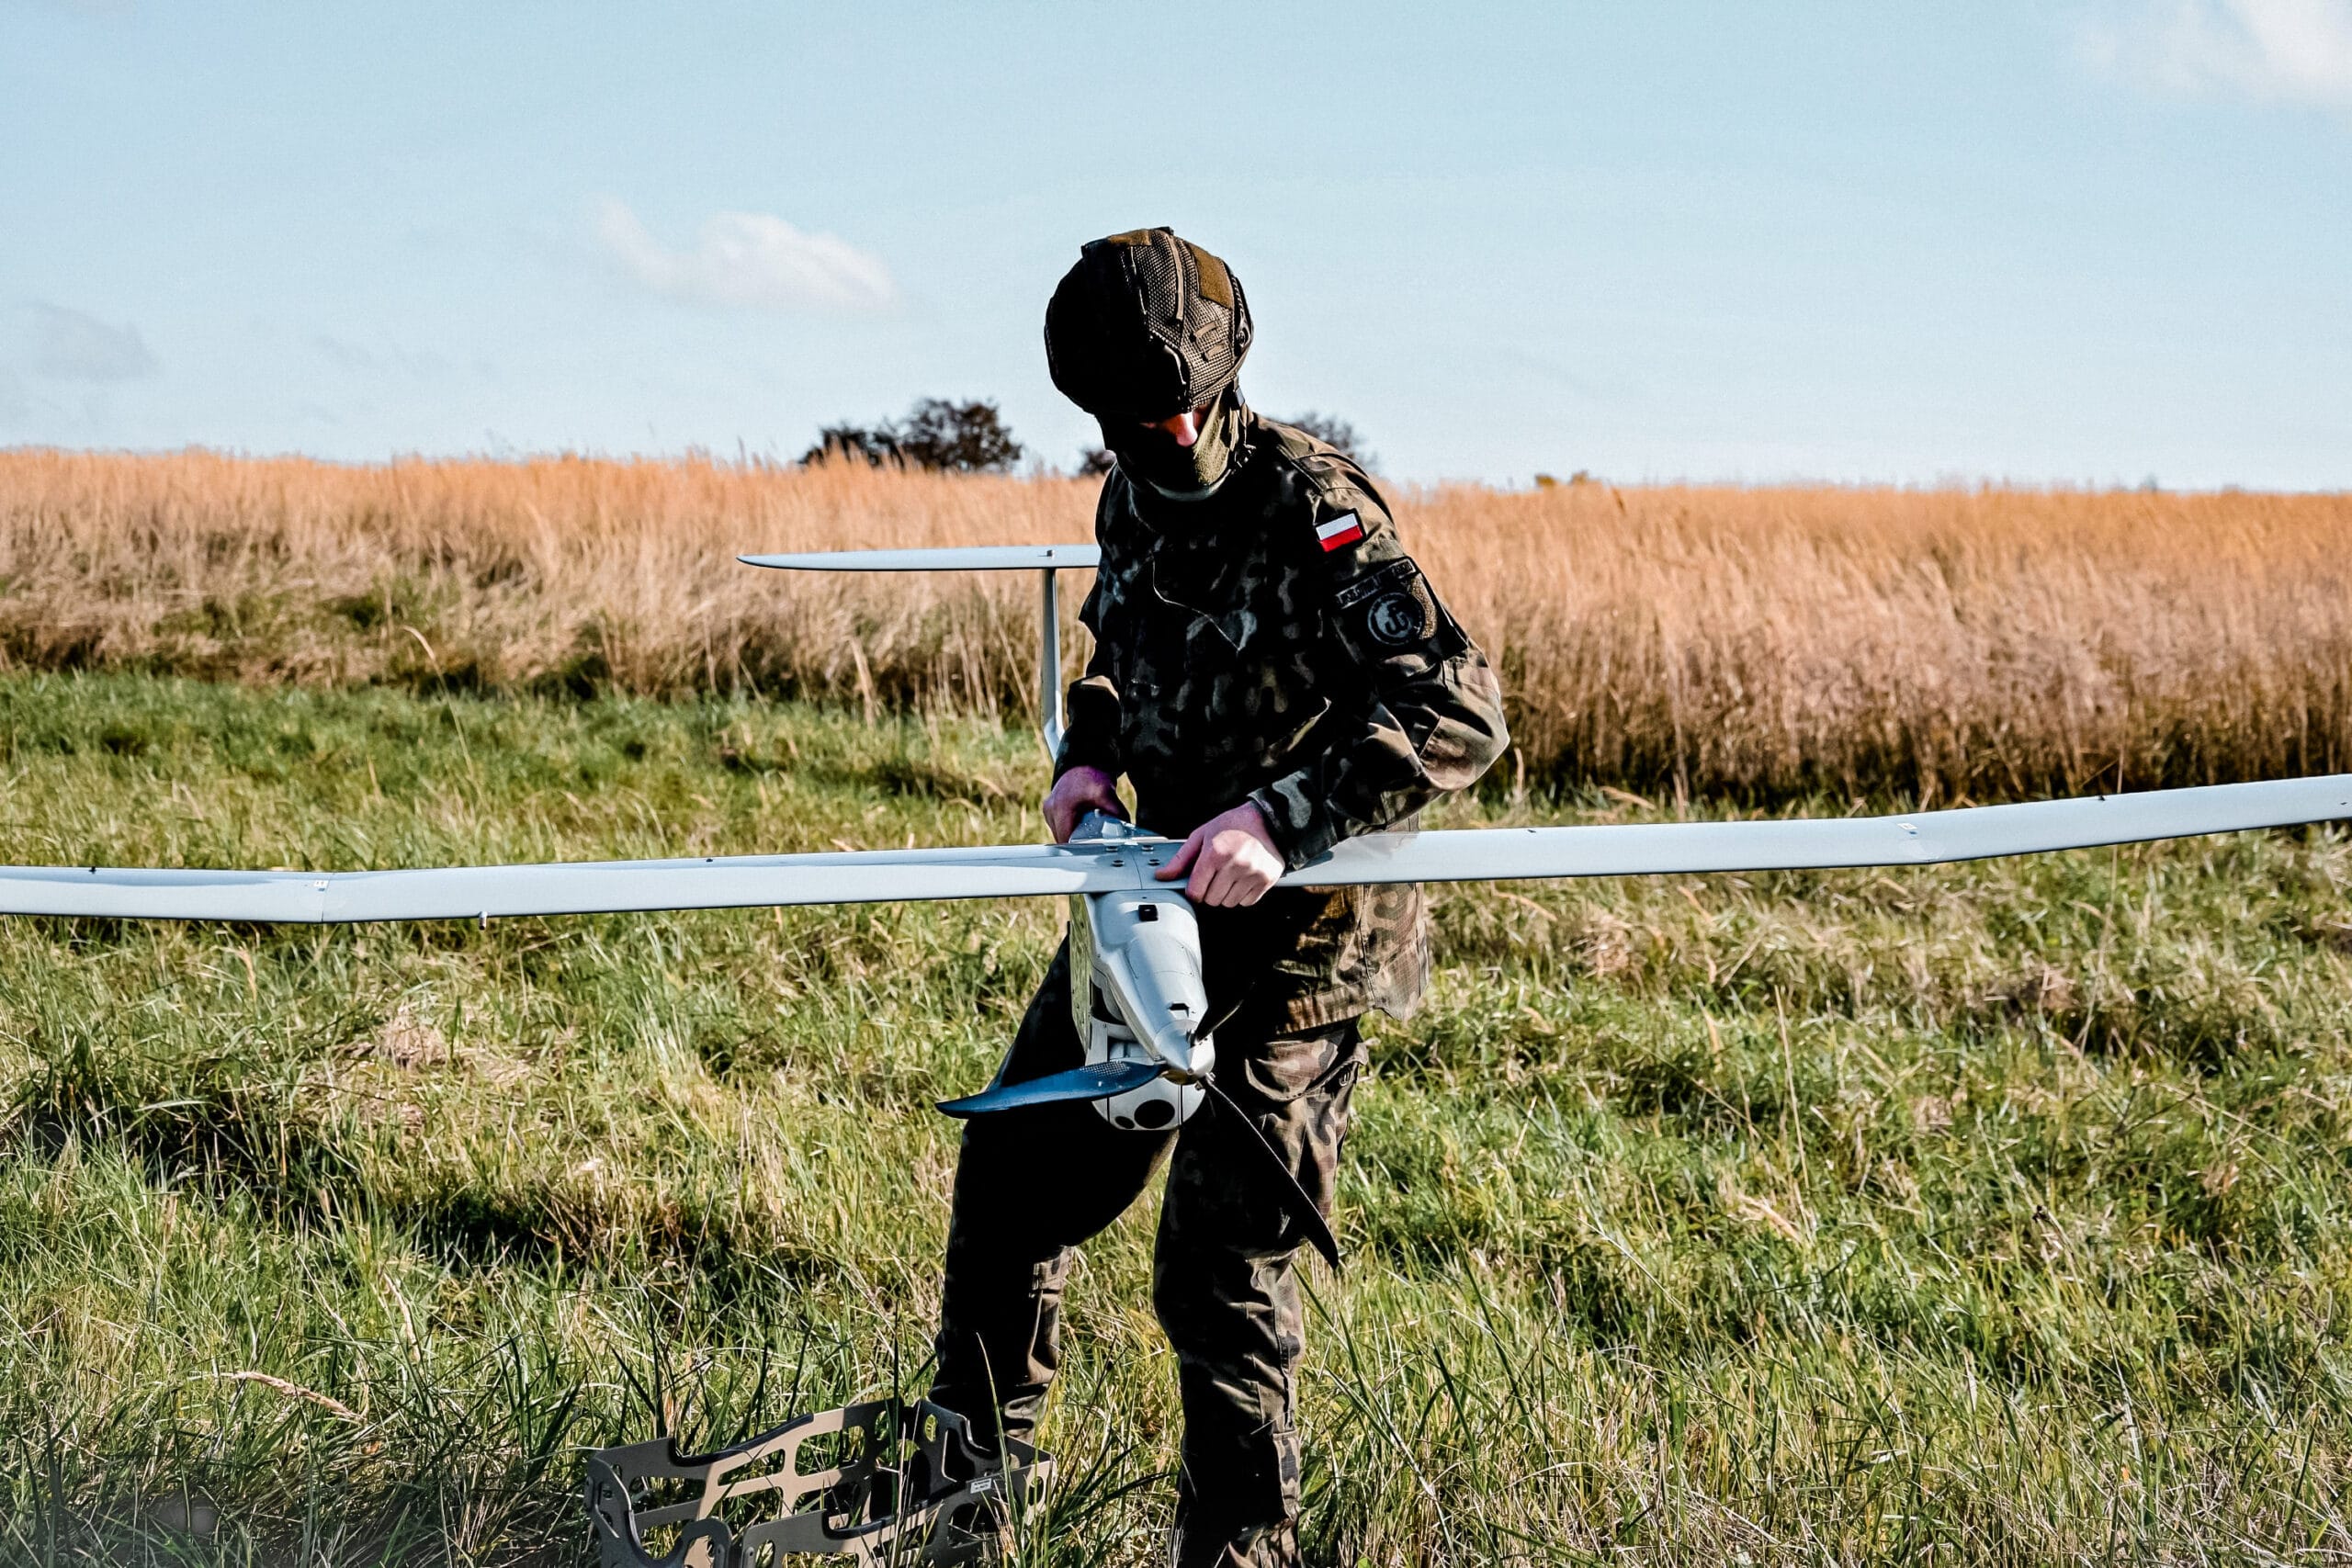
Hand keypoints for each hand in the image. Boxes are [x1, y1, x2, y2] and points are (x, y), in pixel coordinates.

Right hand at [1043, 765, 1124, 843]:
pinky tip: (1079, 828)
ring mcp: (1048, 809)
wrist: (1083, 762)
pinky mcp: (1050, 809)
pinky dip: (1069, 829)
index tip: (1091, 852)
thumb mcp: (1106, 793)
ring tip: (1086, 836)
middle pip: (1062, 839)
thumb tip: (1128, 829)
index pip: (1066, 840)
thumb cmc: (1091, 775)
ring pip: (1060, 834)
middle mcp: (1050, 810)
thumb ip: (1117, 812)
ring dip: (1072, 837)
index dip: (1079, 848)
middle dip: (1077, 844)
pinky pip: (1059, 826)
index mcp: (1060, 808)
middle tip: (1093, 845)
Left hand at [1157, 802, 1284, 906]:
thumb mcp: (1203, 835)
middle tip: (1217, 874)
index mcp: (1215, 853)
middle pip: (1212, 900)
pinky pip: (1247, 902)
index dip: (1193, 890)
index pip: (1196, 892)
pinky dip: (1242, 894)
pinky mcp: (1266, 880)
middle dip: (1210, 891)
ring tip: (1231, 874)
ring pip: (1229, 903)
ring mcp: (1252, 874)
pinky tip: (1243, 878)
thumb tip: (1162, 875)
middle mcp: (1234, 865)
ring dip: (1226, 893)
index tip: (1197, 884)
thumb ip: (1181, 858)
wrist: (1268, 820)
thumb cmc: (1233, 825)